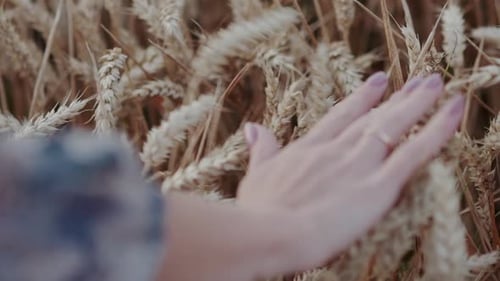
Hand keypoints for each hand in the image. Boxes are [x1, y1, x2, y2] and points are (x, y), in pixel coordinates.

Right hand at [236, 72, 464, 270]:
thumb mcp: (256, 176)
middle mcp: (337, 150)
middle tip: (418, 81)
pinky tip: (453, 113)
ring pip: (394, 126)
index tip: (377, 82)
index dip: (361, 99)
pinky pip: (415, 153)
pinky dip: (437, 131)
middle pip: (373, 118)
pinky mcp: (379, 185)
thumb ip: (261, 150)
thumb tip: (253, 128)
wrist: (269, 232)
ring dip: (418, 104)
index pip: (341, 118)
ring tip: (436, 84)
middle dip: (397, 99)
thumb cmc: (259, 212)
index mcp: (309, 149)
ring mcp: (359, 164)